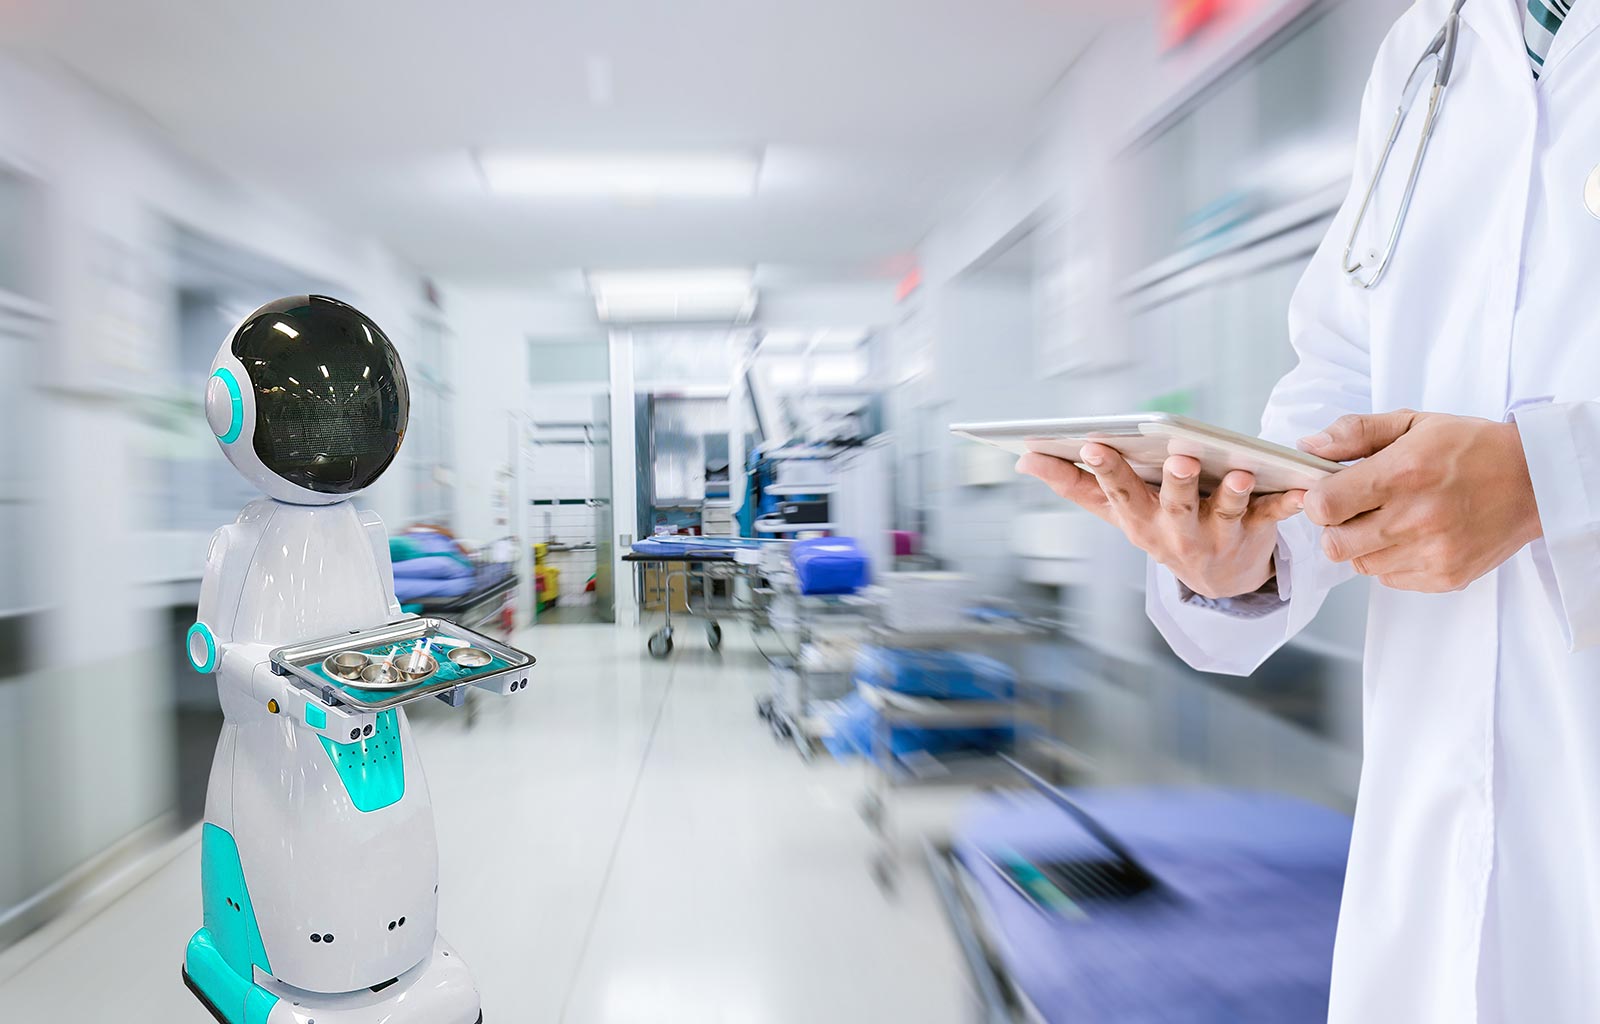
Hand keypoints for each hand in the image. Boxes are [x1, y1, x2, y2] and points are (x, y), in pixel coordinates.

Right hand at [1016, 445, 1305, 598]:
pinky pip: (1273, 517)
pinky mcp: (1255, 532)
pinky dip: (1288, 504)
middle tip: (1176, 457)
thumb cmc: (1158, 527)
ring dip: (1229, 494)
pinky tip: (1301, 490)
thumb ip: (1073, 484)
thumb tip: (1024, 458)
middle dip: (1173, 483)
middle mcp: (1173, 532)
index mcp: (1137, 519)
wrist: (1217, 579)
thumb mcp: (1115, 512)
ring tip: (1238, 474)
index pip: (1117, 492)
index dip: (1106, 470)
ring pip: (1223, 513)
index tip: (1093, 444)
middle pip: (1172, 505)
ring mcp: (1215, 535)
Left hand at [1298, 410, 1542, 591]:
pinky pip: (1390, 578)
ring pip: (1360, 564)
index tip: (1328, 491)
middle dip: (1336, 526)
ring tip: (1391, 519)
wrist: (1538, 480)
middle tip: (1357, 508)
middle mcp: (1416, 519)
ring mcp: (1432, 553)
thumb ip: (1355, 433)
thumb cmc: (1473, 448)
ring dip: (1364, 544)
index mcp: (1403, 475)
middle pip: (1334, 544)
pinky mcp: (1446, 576)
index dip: (1317, 500)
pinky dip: (1391, 560)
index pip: (1324, 507)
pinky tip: (1413, 536)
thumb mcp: (1414, 423)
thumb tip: (1308, 448)